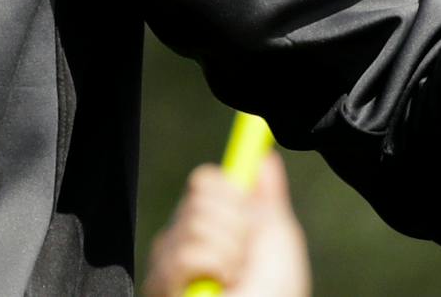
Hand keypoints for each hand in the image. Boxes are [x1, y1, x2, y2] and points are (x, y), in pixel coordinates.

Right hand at [142, 153, 309, 296]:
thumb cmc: (277, 289)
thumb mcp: (278, 235)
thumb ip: (268, 195)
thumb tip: (263, 157)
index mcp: (208, 223)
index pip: (203, 181)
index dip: (230, 193)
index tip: (250, 215)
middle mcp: (182, 238)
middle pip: (198, 198)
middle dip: (234, 225)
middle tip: (245, 254)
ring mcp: (169, 261)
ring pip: (194, 223)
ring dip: (229, 251)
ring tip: (235, 276)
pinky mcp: (162, 283)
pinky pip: (186, 252)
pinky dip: (214, 267)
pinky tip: (220, 285)